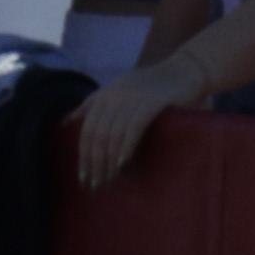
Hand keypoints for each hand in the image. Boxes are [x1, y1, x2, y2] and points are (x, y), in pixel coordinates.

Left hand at [76, 67, 177, 193]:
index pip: (87, 129)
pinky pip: (133, 129)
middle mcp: (114, 95)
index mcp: (105, 94)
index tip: (84, 176)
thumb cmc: (154, 85)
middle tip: (96, 184)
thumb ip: (94, 103)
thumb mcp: (120, 89)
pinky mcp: (152, 102)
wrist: (187, 70)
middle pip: (98, 134)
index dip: (84, 154)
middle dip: (94, 162)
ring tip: (109, 180)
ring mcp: (132, 98)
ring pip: (113, 134)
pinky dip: (126, 148)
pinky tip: (123, 164)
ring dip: (109, 161)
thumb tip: (67, 122)